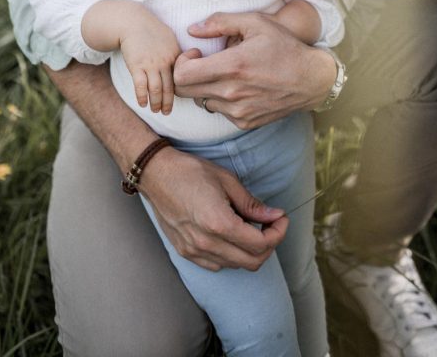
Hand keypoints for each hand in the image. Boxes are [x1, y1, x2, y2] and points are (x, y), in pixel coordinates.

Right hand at [120, 15, 180, 114]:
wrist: (132, 22)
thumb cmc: (151, 30)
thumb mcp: (169, 39)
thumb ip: (176, 53)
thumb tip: (185, 63)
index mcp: (174, 55)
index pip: (179, 78)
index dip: (179, 92)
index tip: (176, 99)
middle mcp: (164, 61)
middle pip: (168, 87)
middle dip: (167, 103)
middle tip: (166, 112)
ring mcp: (150, 64)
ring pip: (155, 89)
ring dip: (156, 103)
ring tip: (155, 110)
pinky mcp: (136, 66)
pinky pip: (140, 85)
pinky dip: (142, 96)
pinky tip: (142, 103)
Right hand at [139, 145, 287, 270]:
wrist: (155, 174)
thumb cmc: (189, 171)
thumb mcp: (226, 180)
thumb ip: (251, 203)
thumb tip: (274, 216)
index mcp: (219, 223)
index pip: (260, 244)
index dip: (278, 233)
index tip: (281, 219)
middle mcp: (206, 243)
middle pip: (252, 261)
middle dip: (269, 245)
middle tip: (271, 225)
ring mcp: (194, 251)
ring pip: (235, 265)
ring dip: (250, 251)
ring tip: (250, 227)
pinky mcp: (185, 252)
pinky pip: (217, 265)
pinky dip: (231, 255)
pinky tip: (231, 235)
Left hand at [174, 11, 336, 128]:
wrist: (311, 79)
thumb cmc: (284, 46)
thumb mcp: (256, 23)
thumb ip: (221, 22)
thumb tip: (192, 29)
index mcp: (232, 66)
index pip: (182, 75)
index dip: (181, 62)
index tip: (196, 53)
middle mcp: (232, 93)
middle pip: (184, 91)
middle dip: (186, 74)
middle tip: (203, 62)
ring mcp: (238, 111)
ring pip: (201, 101)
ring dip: (204, 88)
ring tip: (224, 74)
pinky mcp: (244, 123)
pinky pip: (219, 111)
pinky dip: (221, 99)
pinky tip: (238, 86)